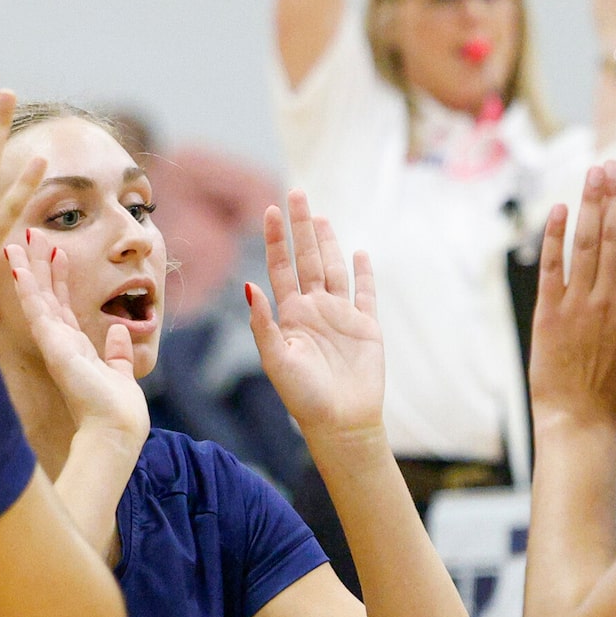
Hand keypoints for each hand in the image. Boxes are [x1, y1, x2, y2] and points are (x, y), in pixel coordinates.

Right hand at [0, 238, 148, 442]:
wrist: (115, 429)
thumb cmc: (118, 410)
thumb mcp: (120, 372)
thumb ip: (116, 351)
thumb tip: (120, 327)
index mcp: (76, 349)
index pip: (63, 306)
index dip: (59, 279)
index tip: (58, 253)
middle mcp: (61, 343)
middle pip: (46, 296)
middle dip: (39, 265)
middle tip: (31, 236)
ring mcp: (54, 343)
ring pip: (36, 298)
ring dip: (27, 269)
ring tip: (18, 241)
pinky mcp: (53, 345)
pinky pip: (37, 309)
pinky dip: (27, 287)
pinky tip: (20, 266)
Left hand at [247, 190, 383, 445]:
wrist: (341, 422)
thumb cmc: (304, 397)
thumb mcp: (276, 359)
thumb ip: (263, 323)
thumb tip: (249, 285)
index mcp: (290, 315)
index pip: (280, 267)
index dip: (276, 239)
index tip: (271, 210)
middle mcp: (314, 310)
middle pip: (307, 259)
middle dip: (302, 228)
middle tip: (297, 194)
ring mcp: (340, 316)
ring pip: (334, 269)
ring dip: (329, 243)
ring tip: (321, 216)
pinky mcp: (366, 327)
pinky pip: (365, 294)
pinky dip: (363, 273)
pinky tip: (359, 252)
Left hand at [528, 161, 615, 429]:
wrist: (577, 419)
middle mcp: (608, 298)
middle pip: (613, 235)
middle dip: (613, 195)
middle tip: (610, 163)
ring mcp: (577, 304)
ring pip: (586, 243)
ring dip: (590, 205)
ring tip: (591, 173)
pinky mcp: (548, 313)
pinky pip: (552, 267)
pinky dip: (554, 236)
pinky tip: (557, 209)